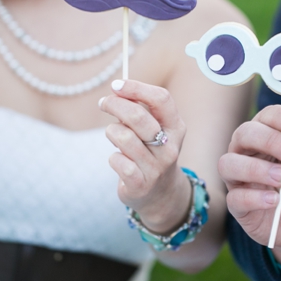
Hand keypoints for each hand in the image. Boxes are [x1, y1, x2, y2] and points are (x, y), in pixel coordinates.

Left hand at [99, 79, 189, 233]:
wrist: (160, 195)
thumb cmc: (151, 153)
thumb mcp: (155, 130)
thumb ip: (140, 111)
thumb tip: (118, 90)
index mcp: (176, 127)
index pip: (162, 99)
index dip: (136, 88)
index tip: (117, 85)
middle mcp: (170, 146)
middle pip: (138, 116)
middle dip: (115, 105)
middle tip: (104, 103)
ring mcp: (157, 167)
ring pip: (124, 137)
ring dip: (112, 132)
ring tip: (114, 136)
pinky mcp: (141, 184)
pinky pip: (117, 161)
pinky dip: (113, 157)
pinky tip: (118, 159)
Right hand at [218, 105, 280, 269]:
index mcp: (270, 136)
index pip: (266, 116)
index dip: (280, 118)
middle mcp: (249, 153)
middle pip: (243, 134)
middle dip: (269, 140)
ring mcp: (240, 179)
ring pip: (228, 164)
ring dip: (255, 168)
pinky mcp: (238, 206)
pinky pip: (235, 197)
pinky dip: (254, 197)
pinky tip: (274, 200)